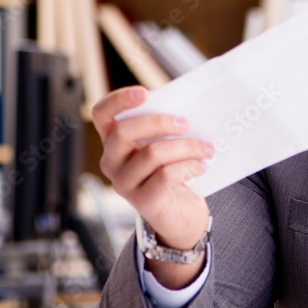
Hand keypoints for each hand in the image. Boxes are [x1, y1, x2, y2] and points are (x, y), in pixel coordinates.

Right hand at [93, 86, 213, 285]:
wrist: (181, 214)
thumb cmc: (173, 171)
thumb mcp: (166, 144)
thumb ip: (167, 126)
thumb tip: (190, 105)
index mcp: (115, 141)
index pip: (101, 114)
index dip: (118, 100)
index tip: (144, 93)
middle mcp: (112, 161)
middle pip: (123, 132)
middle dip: (159, 122)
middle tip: (186, 123)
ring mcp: (124, 183)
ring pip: (151, 154)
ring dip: (186, 146)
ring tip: (206, 148)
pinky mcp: (142, 201)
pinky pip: (165, 176)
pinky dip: (189, 166)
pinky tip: (201, 166)